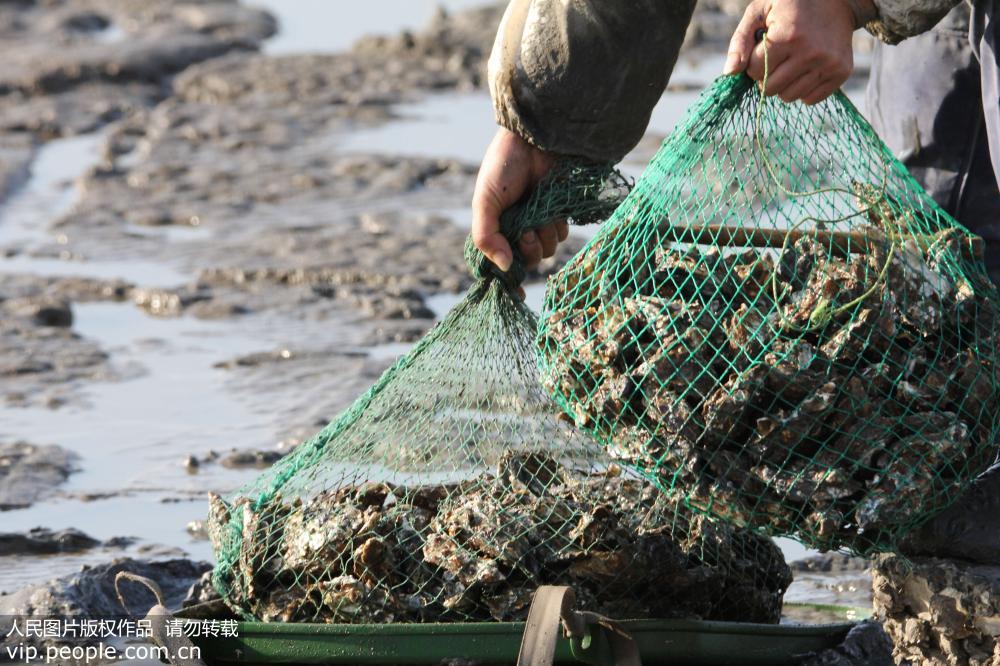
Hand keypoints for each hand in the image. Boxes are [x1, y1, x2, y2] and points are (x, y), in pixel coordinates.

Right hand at [472, 127, 562, 272]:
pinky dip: (556, 227)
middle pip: (526, 262)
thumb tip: (504, 266)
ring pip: (546, 251)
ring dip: (543, 239)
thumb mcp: (485, 202)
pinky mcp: (558, 214)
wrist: (534, 141)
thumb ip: (486, 236)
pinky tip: (550, 210)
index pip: (499, 264)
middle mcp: (516, 229)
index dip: (508, 281)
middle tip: (525, 233)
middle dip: (527, 252)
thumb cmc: (503, 167)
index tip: (517, 295)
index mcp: (495, 229)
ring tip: (537, 217)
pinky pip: (560, 236)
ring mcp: (538, 223)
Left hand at [723, 0, 865, 104]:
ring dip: (784, 85)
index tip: (762, 51)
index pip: (755, 71)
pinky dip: (803, 89)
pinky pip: (810, 99)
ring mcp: (828, 63)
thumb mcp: (759, 12)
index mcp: (788, 36)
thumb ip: (740, 42)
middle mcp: (810, 52)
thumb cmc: (790, 5)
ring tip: (790, 63)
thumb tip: (730, 73)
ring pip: (789, 97)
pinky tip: (806, 70)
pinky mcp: (841, 72)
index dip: (753, 64)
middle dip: (766, 78)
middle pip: (770, 89)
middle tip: (775, 60)